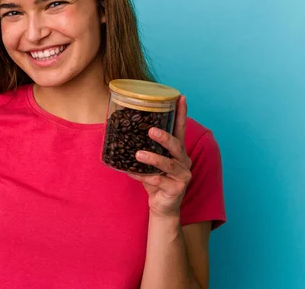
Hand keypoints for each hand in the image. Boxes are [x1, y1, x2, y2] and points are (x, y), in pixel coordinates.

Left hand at [128, 95, 191, 218]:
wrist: (162, 206)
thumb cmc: (155, 181)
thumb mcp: (150, 163)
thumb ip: (143, 149)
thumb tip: (120, 131)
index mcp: (178, 152)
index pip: (180, 129)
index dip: (181, 113)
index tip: (181, 97)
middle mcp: (184, 161)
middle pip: (176, 145)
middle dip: (164, 137)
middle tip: (151, 130)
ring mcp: (183, 176)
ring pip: (169, 165)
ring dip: (153, 159)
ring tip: (138, 154)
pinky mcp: (177, 189)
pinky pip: (158, 181)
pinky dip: (143, 177)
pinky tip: (132, 173)